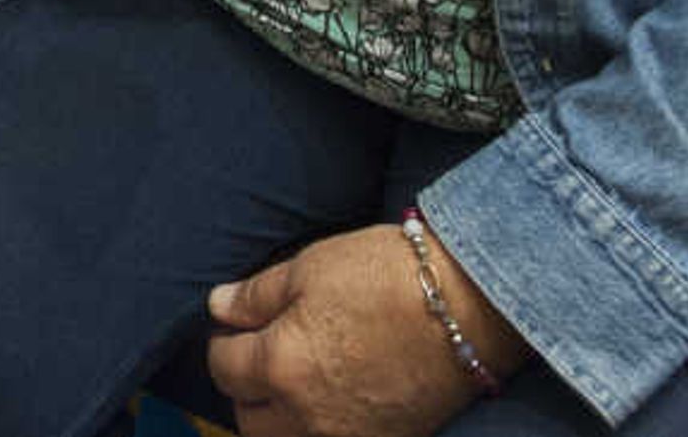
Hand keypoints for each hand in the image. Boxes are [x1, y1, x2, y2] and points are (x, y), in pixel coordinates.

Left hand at [205, 225, 525, 436]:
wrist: (470, 307)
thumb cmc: (385, 275)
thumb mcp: (310, 268)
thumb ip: (255, 295)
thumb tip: (217, 308)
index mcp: (281, 365)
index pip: (224, 368)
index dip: (224, 343)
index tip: (234, 327)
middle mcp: (306, 414)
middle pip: (248, 418)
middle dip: (245, 388)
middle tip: (259, 356)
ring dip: (278, 418)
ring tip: (292, 382)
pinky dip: (318, 430)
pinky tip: (329, 401)